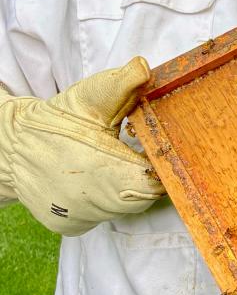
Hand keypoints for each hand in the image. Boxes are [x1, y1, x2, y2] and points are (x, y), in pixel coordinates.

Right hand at [0, 57, 165, 235]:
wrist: (12, 145)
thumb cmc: (59, 119)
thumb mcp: (91, 96)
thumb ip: (123, 83)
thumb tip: (145, 68)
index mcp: (100, 169)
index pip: (153, 183)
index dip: (163, 167)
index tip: (160, 150)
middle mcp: (90, 201)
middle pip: (144, 196)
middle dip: (148, 175)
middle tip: (139, 153)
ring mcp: (79, 217)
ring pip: (125, 207)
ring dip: (128, 187)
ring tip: (112, 163)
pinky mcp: (71, 225)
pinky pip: (104, 215)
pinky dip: (107, 199)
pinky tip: (96, 178)